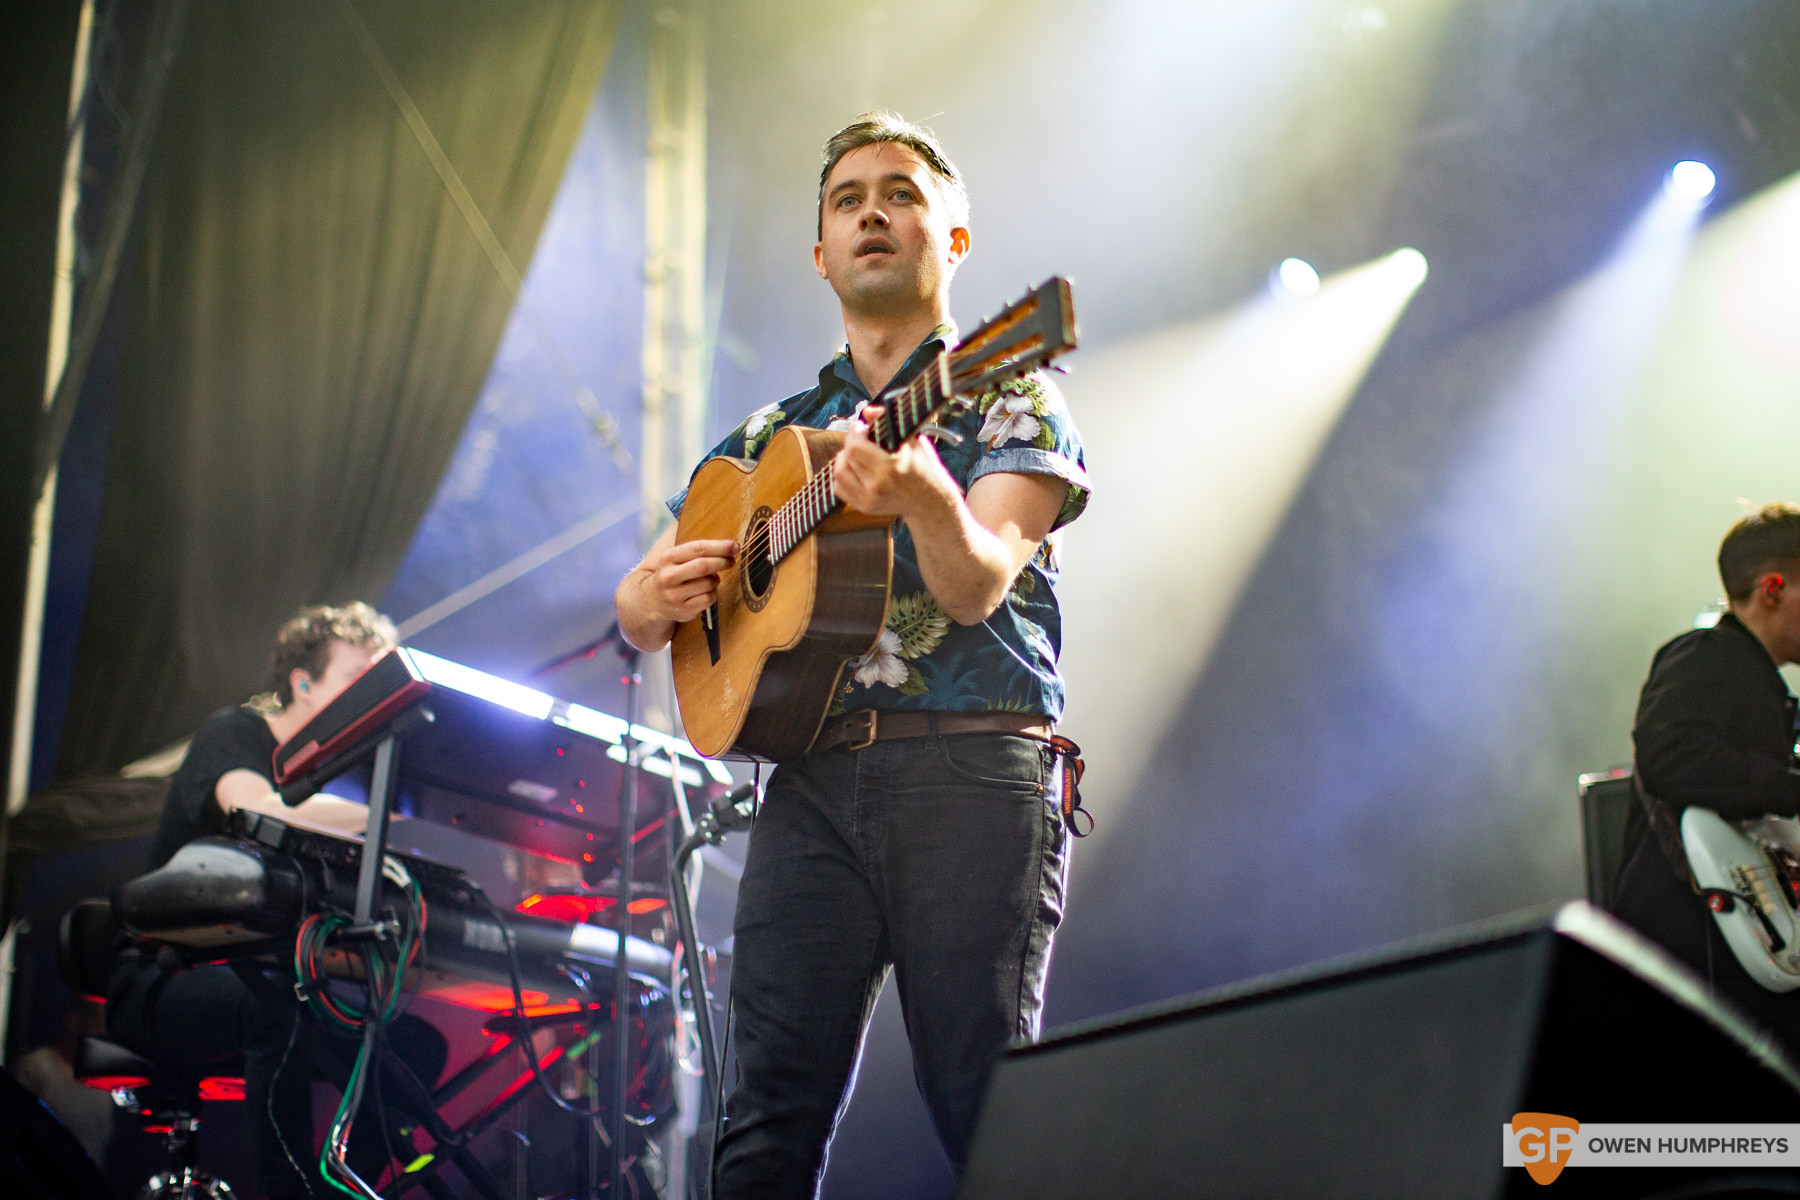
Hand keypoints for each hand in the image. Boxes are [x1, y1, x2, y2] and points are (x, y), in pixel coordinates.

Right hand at [640, 538, 735, 622]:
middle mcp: (668, 576)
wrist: (652, 601)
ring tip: (711, 579)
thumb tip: (730, 545)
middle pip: (703, 566)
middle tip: (731, 561)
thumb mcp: (676, 558)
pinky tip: (706, 591)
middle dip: (722, 562)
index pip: (697, 549)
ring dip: (716, 580)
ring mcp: (674, 595)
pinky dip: (713, 594)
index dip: (719, 547)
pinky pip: (708, 599)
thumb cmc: (673, 574)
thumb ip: (698, 550)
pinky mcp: (682, 610)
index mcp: (668, 558)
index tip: (734, 546)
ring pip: (708, 584)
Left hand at [831, 405, 957, 518]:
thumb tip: (868, 411)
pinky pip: (839, 488)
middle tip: (861, 438)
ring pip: (839, 472)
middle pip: (847, 457)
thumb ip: (889, 422)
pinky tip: (854, 468)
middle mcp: (877, 486)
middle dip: (851, 442)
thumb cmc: (924, 467)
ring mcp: (869, 499)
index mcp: (890, 467)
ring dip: (844, 458)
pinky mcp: (864, 507)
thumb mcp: (913, 440)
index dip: (855, 433)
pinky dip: (843, 475)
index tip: (862, 427)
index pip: (855, 447)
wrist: (929, 500)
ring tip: (856, 453)